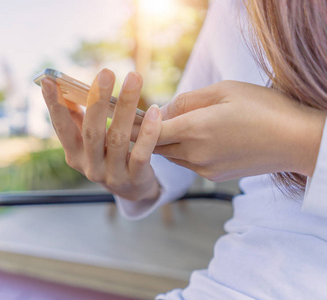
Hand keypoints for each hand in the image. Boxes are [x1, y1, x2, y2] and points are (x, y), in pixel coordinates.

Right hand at [41, 69, 161, 201]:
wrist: (133, 190)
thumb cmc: (109, 156)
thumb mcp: (90, 142)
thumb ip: (79, 119)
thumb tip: (66, 88)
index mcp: (74, 155)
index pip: (61, 127)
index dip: (54, 105)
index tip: (48, 79)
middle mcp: (89, 166)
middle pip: (92, 132)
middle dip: (97, 100)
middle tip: (106, 72)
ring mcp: (112, 175)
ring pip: (117, 138)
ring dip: (126, 106)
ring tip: (134, 78)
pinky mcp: (135, 178)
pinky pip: (141, 154)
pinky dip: (148, 132)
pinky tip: (154, 110)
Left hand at [155, 81, 325, 180]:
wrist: (297, 141)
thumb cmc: (264, 108)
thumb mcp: (224, 90)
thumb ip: (188, 100)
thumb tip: (163, 110)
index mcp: (196, 129)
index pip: (151, 130)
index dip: (138, 123)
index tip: (127, 116)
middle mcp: (195, 153)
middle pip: (157, 145)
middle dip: (148, 134)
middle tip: (140, 121)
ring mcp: (204, 168)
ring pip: (172, 155)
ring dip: (166, 142)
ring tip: (167, 126)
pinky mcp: (214, 176)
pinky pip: (188, 163)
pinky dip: (184, 151)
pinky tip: (195, 138)